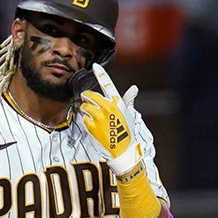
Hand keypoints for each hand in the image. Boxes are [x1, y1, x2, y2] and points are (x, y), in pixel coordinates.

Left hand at [77, 63, 143, 178]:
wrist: (122, 151)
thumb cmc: (127, 132)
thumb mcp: (129, 114)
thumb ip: (128, 100)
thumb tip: (134, 88)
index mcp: (117, 102)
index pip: (108, 84)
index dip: (101, 74)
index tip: (95, 66)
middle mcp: (107, 107)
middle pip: (90, 95)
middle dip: (87, 97)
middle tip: (88, 101)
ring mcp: (98, 116)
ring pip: (84, 106)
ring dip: (86, 110)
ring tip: (94, 118)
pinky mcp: (90, 125)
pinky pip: (83, 118)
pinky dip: (86, 121)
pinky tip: (93, 126)